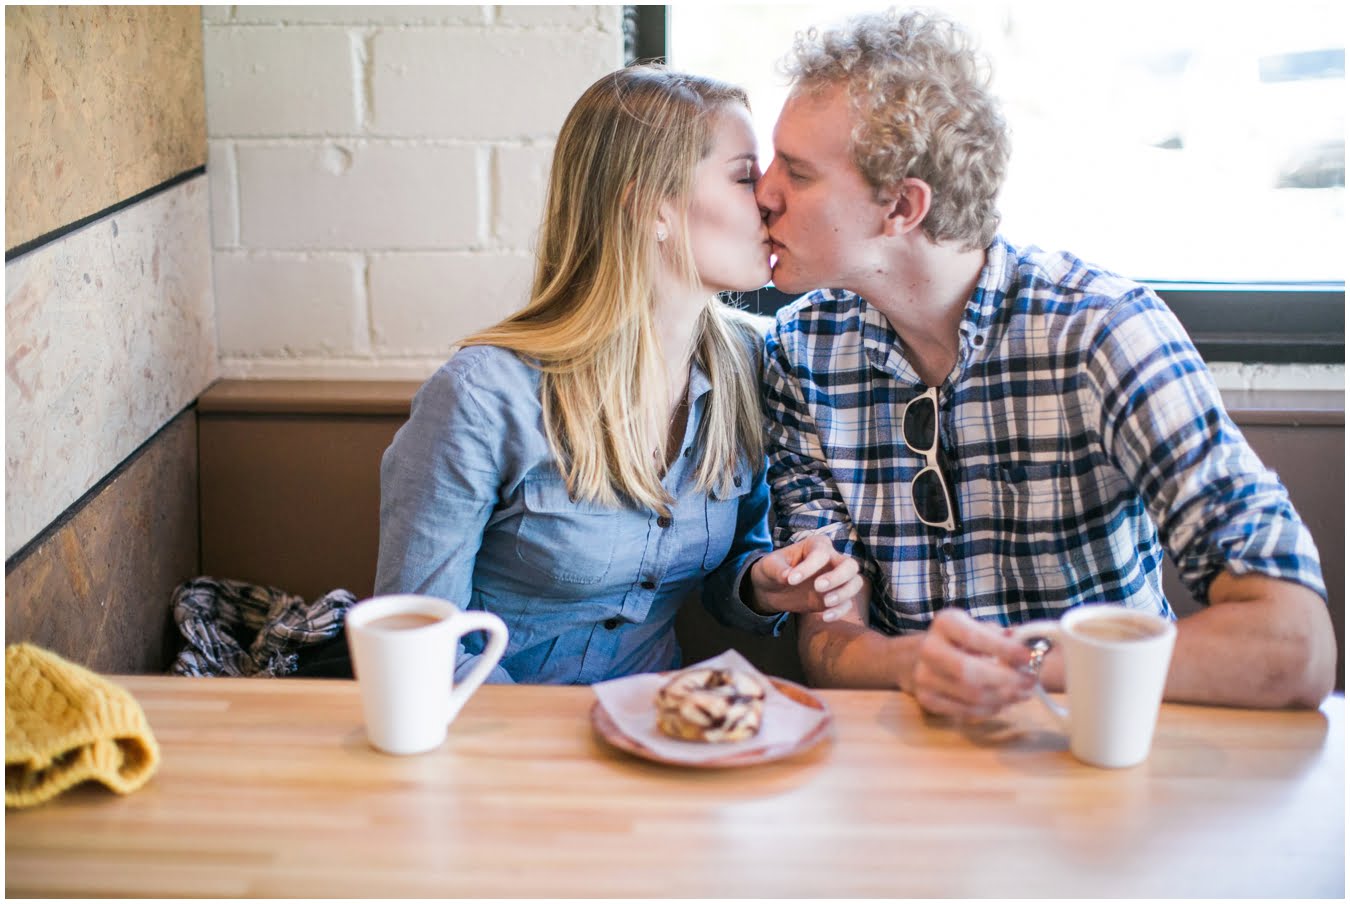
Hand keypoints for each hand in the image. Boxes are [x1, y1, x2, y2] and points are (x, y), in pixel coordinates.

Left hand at [747, 536, 863, 620]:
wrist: (771, 590)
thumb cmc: (772, 570)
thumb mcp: (769, 566)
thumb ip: (778, 569)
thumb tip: (787, 576)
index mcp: (816, 545)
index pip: (820, 553)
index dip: (808, 567)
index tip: (791, 580)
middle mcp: (832, 560)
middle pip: (850, 565)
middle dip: (838, 577)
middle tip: (818, 587)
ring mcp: (836, 579)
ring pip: (855, 583)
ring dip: (844, 594)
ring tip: (825, 603)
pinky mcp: (836, 597)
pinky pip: (847, 603)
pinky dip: (840, 611)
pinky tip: (825, 617)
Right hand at [909, 610, 1035, 720]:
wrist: (924, 655)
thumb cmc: (962, 640)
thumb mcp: (980, 628)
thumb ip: (1004, 637)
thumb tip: (1030, 648)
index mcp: (945, 623)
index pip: (975, 637)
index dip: (1004, 649)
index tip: (1030, 657)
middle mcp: (929, 648)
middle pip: (969, 671)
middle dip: (1006, 679)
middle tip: (1030, 681)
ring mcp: (924, 676)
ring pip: (970, 695)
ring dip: (1003, 697)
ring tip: (1023, 693)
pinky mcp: (927, 699)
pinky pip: (965, 711)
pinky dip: (990, 709)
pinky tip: (1003, 702)